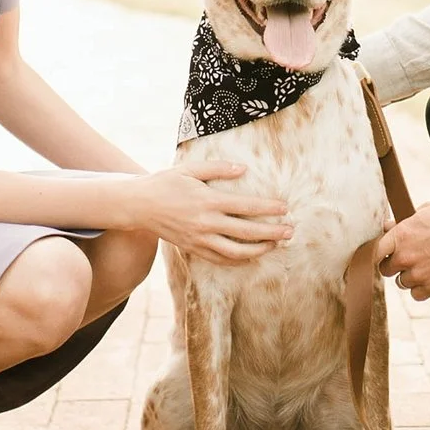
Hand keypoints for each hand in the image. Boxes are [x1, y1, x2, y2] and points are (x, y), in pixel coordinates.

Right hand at [131, 163, 290, 264]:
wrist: (138, 205)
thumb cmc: (165, 182)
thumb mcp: (189, 169)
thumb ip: (217, 168)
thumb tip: (243, 168)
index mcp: (208, 201)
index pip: (246, 207)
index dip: (269, 209)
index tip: (285, 209)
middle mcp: (206, 223)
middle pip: (246, 233)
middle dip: (272, 233)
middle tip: (290, 231)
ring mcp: (199, 239)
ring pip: (236, 252)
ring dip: (259, 250)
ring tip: (275, 245)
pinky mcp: (193, 249)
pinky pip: (220, 259)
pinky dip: (238, 260)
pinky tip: (251, 256)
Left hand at [376, 201, 429, 299]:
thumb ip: (406, 220)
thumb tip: (389, 224)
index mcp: (402, 235)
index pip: (376, 250)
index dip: (380, 252)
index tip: (387, 252)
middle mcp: (405, 256)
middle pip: (385, 269)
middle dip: (395, 265)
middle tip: (409, 260)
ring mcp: (417, 274)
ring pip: (401, 283)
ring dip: (410, 277)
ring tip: (426, 268)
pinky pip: (416, 295)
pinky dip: (422, 290)